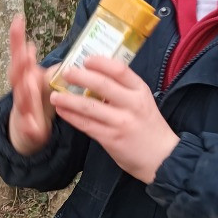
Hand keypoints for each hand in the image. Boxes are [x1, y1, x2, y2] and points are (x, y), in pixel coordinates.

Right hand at [7, 15, 54, 154]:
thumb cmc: (36, 103)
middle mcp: (21, 92)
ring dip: (25, 92)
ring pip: (22, 100)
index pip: (21, 55)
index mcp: (25, 78)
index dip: (18, 38)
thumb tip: (67, 57)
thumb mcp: (43, 82)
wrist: (24, 134)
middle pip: (17, 74)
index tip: (18, 20)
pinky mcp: (29, 130)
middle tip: (25, 50)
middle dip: (20, 62)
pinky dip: (30, 127)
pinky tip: (34, 126)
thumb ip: (53, 68)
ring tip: (29, 82)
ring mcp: (23, 110)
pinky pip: (29, 128)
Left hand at [50, 57, 179, 183]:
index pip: (119, 70)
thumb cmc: (149, 127)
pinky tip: (62, 111)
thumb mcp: (143, 102)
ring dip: (68, 99)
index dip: (100, 63)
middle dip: (80, 77)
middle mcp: (131, 104)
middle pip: (102, 85)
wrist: (162, 158)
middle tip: (65, 73)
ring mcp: (120, 122)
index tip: (86, 59)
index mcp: (140, 91)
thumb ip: (123, 91)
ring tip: (55, 95)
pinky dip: (72, 117)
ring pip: (89, 106)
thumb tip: (95, 77)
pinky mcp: (111, 139)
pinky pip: (86, 125)